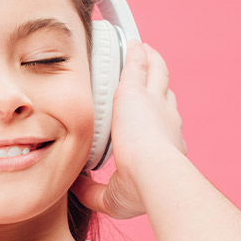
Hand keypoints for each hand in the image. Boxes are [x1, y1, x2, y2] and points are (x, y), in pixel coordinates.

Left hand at [70, 40, 186, 218]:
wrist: (155, 174)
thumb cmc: (142, 190)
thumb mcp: (113, 196)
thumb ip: (92, 191)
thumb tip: (75, 185)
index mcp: (164, 144)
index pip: (161, 124)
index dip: (156, 115)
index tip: (149, 110)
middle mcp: (165, 120)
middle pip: (163, 94)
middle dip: (156, 84)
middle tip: (148, 73)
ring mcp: (154, 103)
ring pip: (156, 74)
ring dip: (150, 62)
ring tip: (143, 51)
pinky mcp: (137, 91)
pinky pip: (139, 64)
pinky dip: (137, 54)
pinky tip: (133, 44)